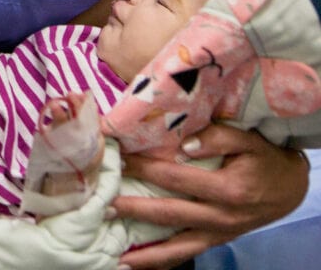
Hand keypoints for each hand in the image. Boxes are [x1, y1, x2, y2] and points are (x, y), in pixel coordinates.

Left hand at [113, 124, 308, 268]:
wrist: (290, 187)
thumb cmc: (264, 159)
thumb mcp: (248, 140)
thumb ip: (217, 138)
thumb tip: (183, 146)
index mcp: (228, 189)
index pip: (175, 178)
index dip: (145, 169)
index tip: (119, 161)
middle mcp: (222, 216)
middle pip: (169, 213)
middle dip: (133, 210)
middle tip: (103, 206)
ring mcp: (219, 233)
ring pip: (177, 247)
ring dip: (145, 252)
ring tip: (116, 256)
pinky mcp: (217, 240)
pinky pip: (187, 254)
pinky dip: (162, 261)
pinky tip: (137, 264)